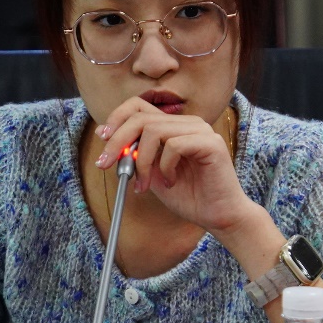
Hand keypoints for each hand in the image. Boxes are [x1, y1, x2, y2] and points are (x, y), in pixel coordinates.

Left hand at [95, 98, 252, 232]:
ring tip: (146, 184)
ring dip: (141, 161)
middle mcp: (188, 123)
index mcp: (174, 126)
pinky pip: (173, 145)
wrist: (219, 216)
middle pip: (141, 117)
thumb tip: (109, 139)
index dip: (117, 119)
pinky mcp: (210, 143)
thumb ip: (136, 156)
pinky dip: (165, 167)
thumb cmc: (190, 196)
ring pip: (154, 130)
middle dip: (118, 141)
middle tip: (106, 164)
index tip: (103, 138)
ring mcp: (201, 130)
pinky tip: (171, 182)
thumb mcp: (153, 174)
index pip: (139, 106)